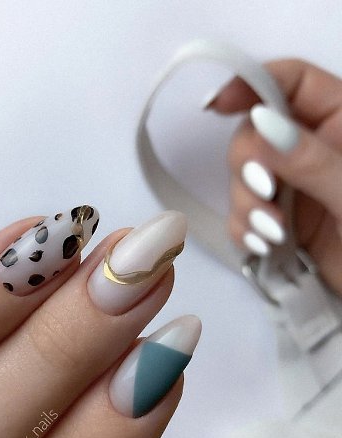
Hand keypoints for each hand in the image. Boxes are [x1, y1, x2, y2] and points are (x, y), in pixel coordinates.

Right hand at [208, 59, 341, 296]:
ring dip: (246, 205)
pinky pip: (240, 217)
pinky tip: (263, 246)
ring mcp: (290, 186)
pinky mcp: (275, 221)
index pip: (292, 82)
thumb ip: (312, 160)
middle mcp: (308, 148)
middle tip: (265, 192)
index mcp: (339, 122)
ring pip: (241, 178)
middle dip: (248, 166)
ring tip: (273, 234)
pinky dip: (243, 231)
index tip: (217, 106)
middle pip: (252, 134)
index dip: (252, 83)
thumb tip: (263, 124)